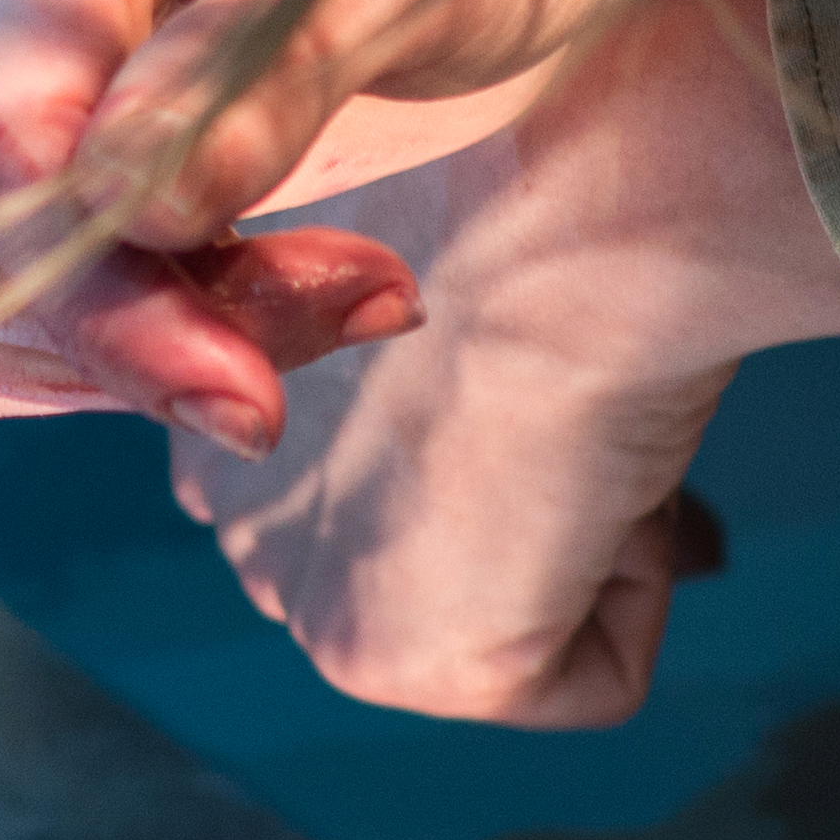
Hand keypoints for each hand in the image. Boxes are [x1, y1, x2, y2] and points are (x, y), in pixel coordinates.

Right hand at [0, 0, 746, 444]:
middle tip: (366, 306)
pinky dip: (130, 343)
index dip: (95, 282)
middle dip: (144, 327)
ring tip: (347, 285)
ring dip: (146, 345)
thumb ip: (274, 65)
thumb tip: (127, 207)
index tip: (250, 397)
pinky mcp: (6, 134)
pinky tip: (273, 296)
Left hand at [168, 0, 839, 726]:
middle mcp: (222, 507)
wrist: (569, 194)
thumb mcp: (419, 245)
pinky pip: (582, 673)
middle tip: (583, 398)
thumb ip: (394, 349)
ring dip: (587, 526)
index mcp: (202, 390)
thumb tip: (493, 434)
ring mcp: (298, 594)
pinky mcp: (393, 663)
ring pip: (512, 609)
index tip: (549, 383)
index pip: (364, 468)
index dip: (485, 437)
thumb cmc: (524, 167)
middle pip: (435, 550)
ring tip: (586, 416)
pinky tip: (601, 475)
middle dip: (526, 500)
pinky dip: (637, 580)